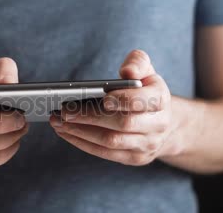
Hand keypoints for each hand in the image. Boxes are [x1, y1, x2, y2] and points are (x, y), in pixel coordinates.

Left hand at [50, 50, 179, 165]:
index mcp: (161, 100)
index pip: (143, 101)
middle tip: (64, 110)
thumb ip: (137, 63)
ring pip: (110, 141)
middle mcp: (157, 125)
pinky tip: (66, 132)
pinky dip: (82, 143)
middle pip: (122, 124)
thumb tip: (128, 71)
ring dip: (80, 132)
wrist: (164, 123)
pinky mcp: (133, 158)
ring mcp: (146, 145)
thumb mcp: (146, 71)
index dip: (123, 100)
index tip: (103, 97)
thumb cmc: (146, 90)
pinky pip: (105, 153)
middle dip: (90, 117)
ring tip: (58, 121)